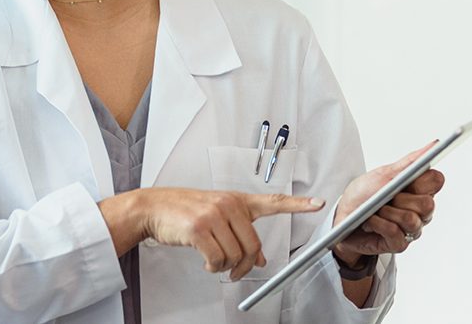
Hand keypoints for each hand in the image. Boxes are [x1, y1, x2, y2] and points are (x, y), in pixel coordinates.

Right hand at [137, 188, 324, 280]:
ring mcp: (213, 215)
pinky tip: (205, 261)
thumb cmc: (183, 211)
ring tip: (213, 260)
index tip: (318, 203)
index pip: (272, 201)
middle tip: (235, 271)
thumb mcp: (216, 217)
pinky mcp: (199, 228)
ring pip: (235, 256)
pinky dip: (212, 267)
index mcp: (236, 200)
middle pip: (253, 246)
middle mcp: (228, 205)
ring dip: (225, 266)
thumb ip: (239, 232)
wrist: (153, 207)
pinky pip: (217, 260)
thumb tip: (259, 258)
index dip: (297, 204)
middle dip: (245, 265)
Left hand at [332, 142, 446, 265]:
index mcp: (418, 190)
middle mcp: (420, 211)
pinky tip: (369, 222)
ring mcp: (411, 229)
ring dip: (386, 212)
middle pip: (427, 203)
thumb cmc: (363, 195)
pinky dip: (378, 224)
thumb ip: (410, 162)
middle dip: (401, 198)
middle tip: (385, 197)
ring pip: (411, 219)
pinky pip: (396, 233)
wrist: (341, 217)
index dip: (423, 180)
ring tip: (374, 210)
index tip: (408, 179)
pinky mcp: (399, 244)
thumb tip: (435, 144)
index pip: (437, 180)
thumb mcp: (383, 175)